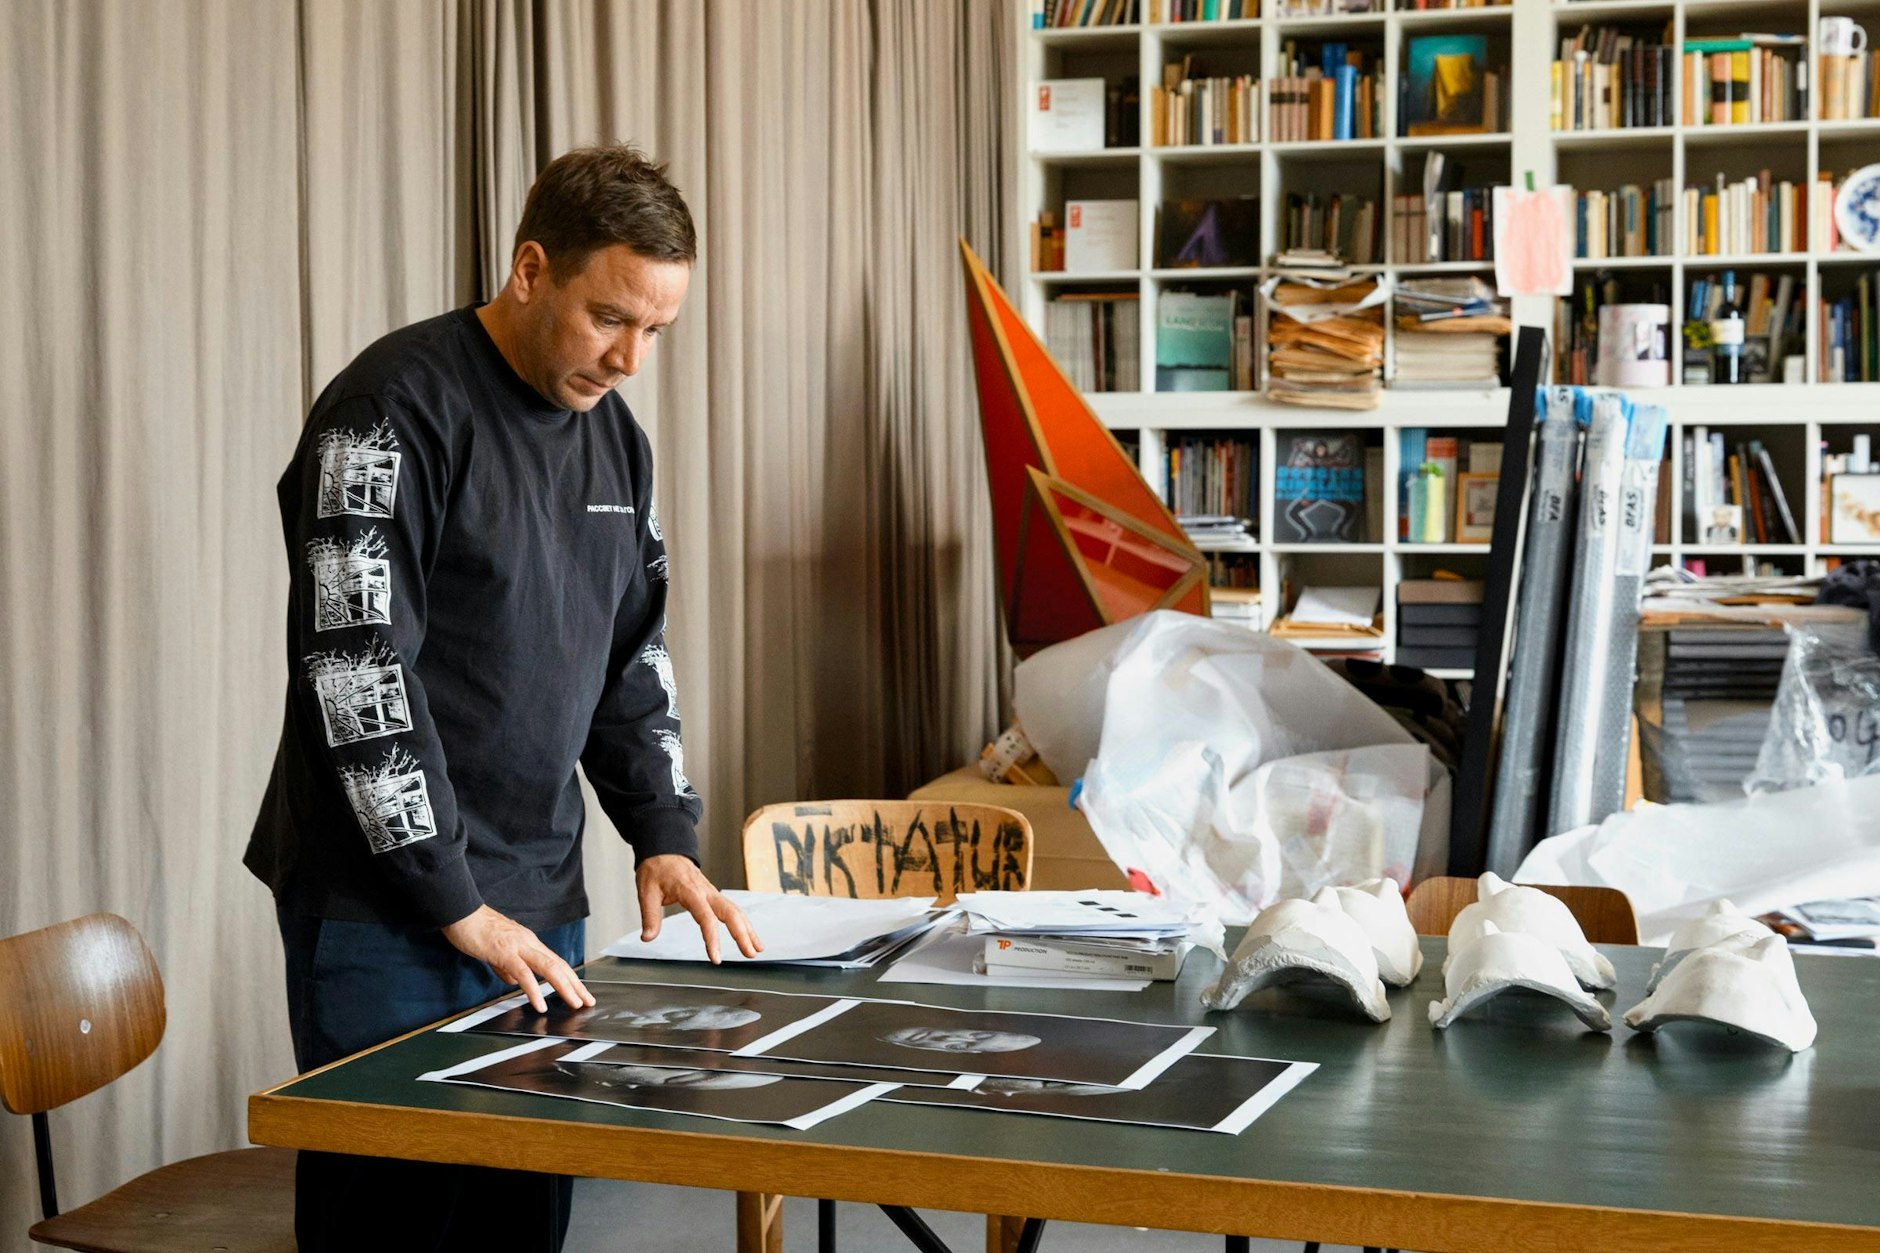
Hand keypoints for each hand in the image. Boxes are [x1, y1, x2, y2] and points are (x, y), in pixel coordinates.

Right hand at [442, 904, 595, 1013]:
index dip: (571, 978)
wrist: (460, 911)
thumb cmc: (476, 929)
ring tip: (575, 1003)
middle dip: (576, 985)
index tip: (581, 992)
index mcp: (528, 942)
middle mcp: (529, 942)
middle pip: (559, 965)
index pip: (556, 962)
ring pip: (549, 967)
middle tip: (587, 1002)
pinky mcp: (504, 951)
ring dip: (564, 987)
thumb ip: (507, 967)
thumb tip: (514, 982)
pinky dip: (534, 990)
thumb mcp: (496, 952)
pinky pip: (523, 973)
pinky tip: (540, 1004)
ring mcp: (518, 946)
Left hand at [636, 854, 762, 963]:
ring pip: (736, 911)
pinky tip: (748, 935)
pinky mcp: (713, 895)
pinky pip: (732, 908)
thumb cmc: (656, 869)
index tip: (716, 958)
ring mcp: (712, 892)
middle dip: (742, 934)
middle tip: (749, 954)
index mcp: (691, 891)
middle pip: (731, 913)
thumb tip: (648, 938)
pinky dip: (743, 922)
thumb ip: (650, 916)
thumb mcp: (646, 892)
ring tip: (756, 949)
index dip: (713, 938)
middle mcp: (706, 891)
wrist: (664, 850)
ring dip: (748, 930)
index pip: (707, 918)